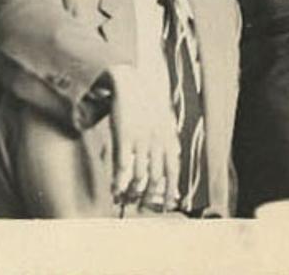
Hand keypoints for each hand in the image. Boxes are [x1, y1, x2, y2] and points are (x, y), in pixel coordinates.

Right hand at [106, 64, 180, 212]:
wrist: (130, 82)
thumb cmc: (147, 104)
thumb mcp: (164, 120)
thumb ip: (169, 141)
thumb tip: (173, 161)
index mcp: (168, 137)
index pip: (173, 170)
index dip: (169, 190)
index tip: (165, 205)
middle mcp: (157, 140)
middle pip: (156, 177)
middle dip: (148, 196)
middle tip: (141, 206)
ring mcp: (141, 139)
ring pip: (138, 175)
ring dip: (132, 192)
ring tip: (125, 199)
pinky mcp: (124, 136)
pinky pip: (122, 166)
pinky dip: (119, 181)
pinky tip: (115, 189)